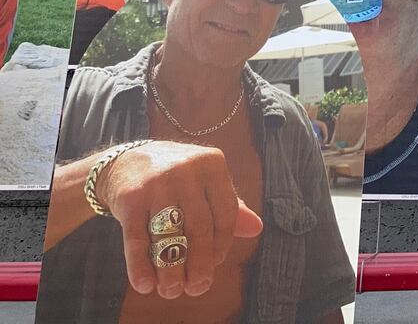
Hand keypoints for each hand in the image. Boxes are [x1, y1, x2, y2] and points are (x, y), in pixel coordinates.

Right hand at [97, 140, 262, 299]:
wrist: (125, 161)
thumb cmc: (176, 177)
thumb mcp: (206, 181)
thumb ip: (230, 205)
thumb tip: (257, 228)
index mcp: (213, 165)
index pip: (225, 212)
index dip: (222, 243)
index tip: (215, 264)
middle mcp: (187, 171)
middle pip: (199, 227)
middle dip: (199, 263)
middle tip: (197, 288)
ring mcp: (157, 183)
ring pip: (168, 235)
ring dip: (171, 270)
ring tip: (172, 291)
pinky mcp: (130, 197)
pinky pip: (137, 238)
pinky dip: (141, 266)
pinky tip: (146, 285)